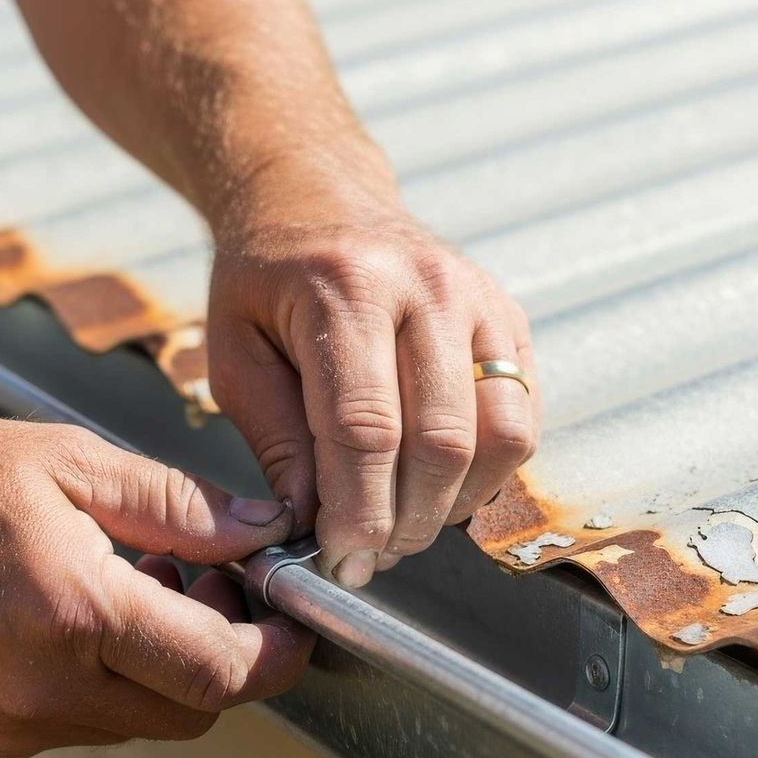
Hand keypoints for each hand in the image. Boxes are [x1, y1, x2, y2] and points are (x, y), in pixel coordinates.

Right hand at [0, 418, 311, 757]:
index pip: (218, 671)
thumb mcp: (68, 462)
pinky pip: (91, 723)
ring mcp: (18, 724)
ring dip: (168, 666)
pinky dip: (113, 681)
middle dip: (225, 653)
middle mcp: (48, 689)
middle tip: (207, 577)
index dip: (274, 650)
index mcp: (75, 613)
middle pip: (194, 710)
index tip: (287, 615)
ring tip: (135, 583)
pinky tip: (83, 616)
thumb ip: (178, 506)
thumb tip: (262, 532)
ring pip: (146, 721)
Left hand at [208, 193, 539, 588]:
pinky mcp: (509, 316)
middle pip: (441, 441)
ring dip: (454, 505)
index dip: (357, 511)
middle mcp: (426, 287)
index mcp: (346, 289)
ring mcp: (479, 299)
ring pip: (498, 436)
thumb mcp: (234, 352)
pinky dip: (488, 472)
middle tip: (370, 556)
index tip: (340, 560)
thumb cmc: (265, 282)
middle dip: (406, 521)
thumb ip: (274, 438)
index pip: (366, 428)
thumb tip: (310, 520)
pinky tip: (440, 487)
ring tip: (404, 525)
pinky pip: (523, 416)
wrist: (316, 198)